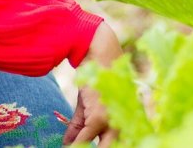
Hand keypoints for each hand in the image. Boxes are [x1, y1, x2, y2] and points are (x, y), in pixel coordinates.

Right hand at [64, 23, 120, 145]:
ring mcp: (112, 123)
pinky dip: (74, 145)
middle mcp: (123, 124)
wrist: (99, 54)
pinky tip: (67, 146)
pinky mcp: (99, 119)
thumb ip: (80, 127)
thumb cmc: (95, 78)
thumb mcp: (88, 106)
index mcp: (126, 123)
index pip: (118, 146)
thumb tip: (66, 144)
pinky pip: (84, 139)